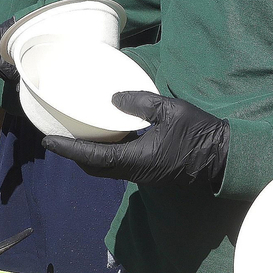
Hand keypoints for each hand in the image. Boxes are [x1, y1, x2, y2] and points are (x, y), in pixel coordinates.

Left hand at [41, 90, 228, 188]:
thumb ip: (140, 103)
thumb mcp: (170, 110)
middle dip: (74, 155)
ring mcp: (144, 174)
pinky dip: (106, 154)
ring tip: (77, 136)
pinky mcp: (151, 171)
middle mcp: (136, 172)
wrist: (224, 157)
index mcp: (137, 159)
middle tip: (58, 138)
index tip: (48, 141)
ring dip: (89, 156)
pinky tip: (105, 137)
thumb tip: (114, 98)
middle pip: (95, 168)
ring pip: (107, 169)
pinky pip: (120, 165)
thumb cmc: (199, 132)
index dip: (69, 150)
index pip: (93, 158)